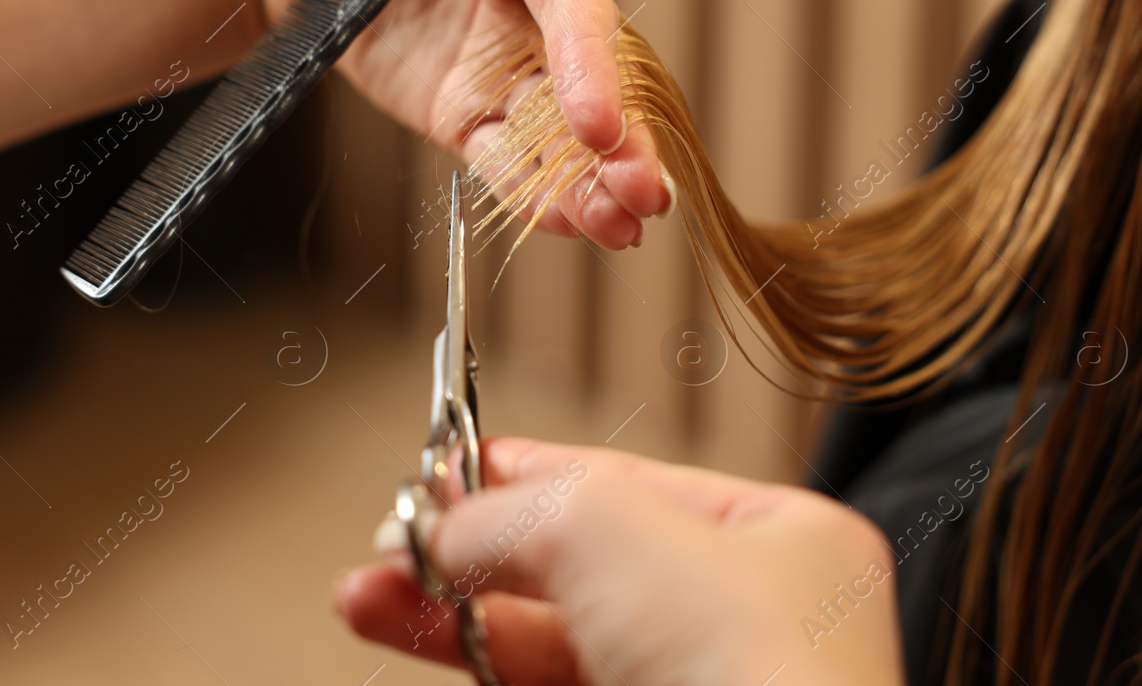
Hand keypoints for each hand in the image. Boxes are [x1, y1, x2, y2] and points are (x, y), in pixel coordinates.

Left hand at [247, 0, 668, 247]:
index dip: (590, 53)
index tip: (597, 115)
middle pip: (587, 72)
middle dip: (623, 136)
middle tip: (647, 193)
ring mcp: (495, 59)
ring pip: (559, 129)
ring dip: (595, 179)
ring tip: (624, 228)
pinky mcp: (458, 108)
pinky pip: (505, 157)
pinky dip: (538, 194)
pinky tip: (576, 226)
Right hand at [336, 438, 905, 685]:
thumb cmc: (746, 669)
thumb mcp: (607, 528)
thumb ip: (514, 509)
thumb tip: (443, 526)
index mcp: (776, 540)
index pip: (625, 485)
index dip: (523, 475)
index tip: (440, 477)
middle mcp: (740, 621)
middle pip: (572, 566)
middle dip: (468, 550)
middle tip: (391, 542)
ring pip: (546, 642)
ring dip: (450, 615)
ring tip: (365, 595)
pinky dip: (475, 665)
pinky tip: (409, 639)